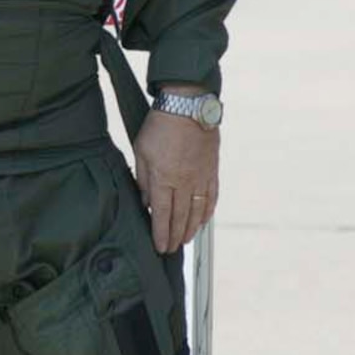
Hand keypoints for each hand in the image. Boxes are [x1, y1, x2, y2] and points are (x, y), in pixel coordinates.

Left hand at [132, 108, 218, 254]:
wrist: (188, 104)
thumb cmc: (160, 125)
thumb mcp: (142, 150)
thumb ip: (142, 179)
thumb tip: (145, 203)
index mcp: (163, 178)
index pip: (162, 214)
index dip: (160, 233)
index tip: (159, 247)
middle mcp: (184, 182)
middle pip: (180, 217)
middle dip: (175, 236)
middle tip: (171, 249)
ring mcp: (201, 177)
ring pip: (197, 211)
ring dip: (191, 229)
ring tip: (185, 240)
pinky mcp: (212, 170)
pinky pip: (211, 197)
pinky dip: (207, 213)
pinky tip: (202, 222)